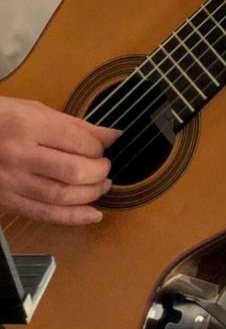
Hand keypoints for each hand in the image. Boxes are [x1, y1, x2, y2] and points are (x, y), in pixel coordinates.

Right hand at [0, 96, 117, 224]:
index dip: (99, 148)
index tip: (104, 147)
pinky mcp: (5, 201)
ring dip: (91, 194)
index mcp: (26, 126)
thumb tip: (112, 136)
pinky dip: (72, 217)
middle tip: (104, 168)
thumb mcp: (34, 110)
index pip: (77, 143)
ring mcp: (9, 181)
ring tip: (101, 186)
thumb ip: (76, 125)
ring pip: (61, 196)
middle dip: (99, 173)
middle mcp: (18, 156)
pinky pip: (43, 214)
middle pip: (73, 172)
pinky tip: (92, 214)